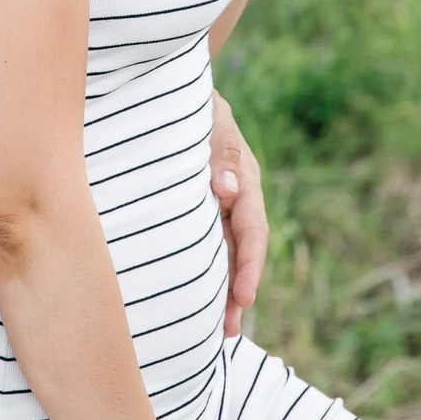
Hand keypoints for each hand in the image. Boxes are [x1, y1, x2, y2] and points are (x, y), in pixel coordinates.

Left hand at [208, 94, 265, 338]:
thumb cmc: (191, 103)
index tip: (244, 297)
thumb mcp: (211, 119)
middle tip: (228, 330)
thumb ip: (220, 150)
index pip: (251, 228)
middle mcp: (234, 196)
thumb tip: (227, 188)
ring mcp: (217, 203)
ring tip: (216, 329)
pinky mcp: (198, 207)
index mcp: (244, 178)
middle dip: (237, 291)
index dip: (250, 265)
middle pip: (240, 250)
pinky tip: (192, 296)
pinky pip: (204, 243)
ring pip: (223, 252)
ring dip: (221, 289)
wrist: (168, 90)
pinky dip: (204, 270)